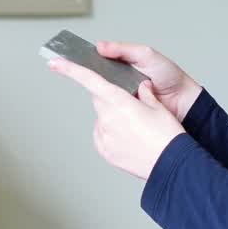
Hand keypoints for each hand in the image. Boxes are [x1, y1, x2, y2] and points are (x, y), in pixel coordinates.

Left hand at [49, 59, 185, 179]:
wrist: (171, 165)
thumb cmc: (167, 136)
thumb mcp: (158, 107)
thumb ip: (145, 93)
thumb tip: (140, 88)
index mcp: (119, 102)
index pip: (90, 80)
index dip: (71, 70)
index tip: (56, 63)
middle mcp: (107, 118)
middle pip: (101, 99)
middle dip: (112, 97)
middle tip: (134, 106)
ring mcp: (104, 136)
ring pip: (103, 118)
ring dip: (114, 117)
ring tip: (137, 128)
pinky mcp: (105, 151)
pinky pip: (103, 134)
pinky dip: (112, 133)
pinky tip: (130, 138)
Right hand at [95, 41, 202, 121]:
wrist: (183, 101)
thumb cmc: (169, 76)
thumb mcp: (147, 55)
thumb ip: (124, 49)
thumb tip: (101, 45)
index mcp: (123, 64)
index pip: (100, 61)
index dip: (88, 60)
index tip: (76, 60)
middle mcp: (120, 80)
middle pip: (99, 78)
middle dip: (96, 78)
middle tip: (93, 77)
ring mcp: (122, 96)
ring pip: (103, 94)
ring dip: (104, 92)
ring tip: (107, 89)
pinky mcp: (125, 111)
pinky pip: (112, 107)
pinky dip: (111, 105)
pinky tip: (111, 103)